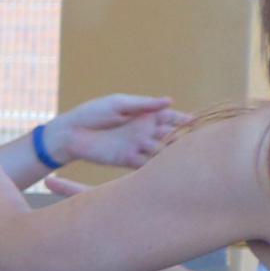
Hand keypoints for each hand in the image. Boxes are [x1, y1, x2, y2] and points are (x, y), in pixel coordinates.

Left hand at [44, 92, 187, 170]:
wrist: (69, 133)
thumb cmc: (92, 113)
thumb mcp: (118, 104)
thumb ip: (143, 104)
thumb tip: (169, 100)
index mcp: (145, 115)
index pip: (171, 117)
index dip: (184, 120)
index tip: (197, 121)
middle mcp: (145, 132)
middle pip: (171, 135)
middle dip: (185, 138)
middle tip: (200, 143)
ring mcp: (138, 147)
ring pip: (162, 151)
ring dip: (174, 154)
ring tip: (190, 158)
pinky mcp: (128, 160)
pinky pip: (147, 165)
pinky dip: (158, 167)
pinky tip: (170, 170)